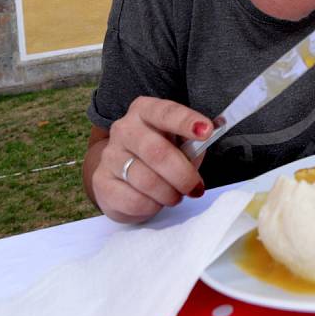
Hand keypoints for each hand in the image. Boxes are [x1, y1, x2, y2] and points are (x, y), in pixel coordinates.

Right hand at [91, 97, 212, 223]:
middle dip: (182, 174)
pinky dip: (152, 206)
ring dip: (169, 193)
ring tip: (176, 195)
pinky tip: (155, 202)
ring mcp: (110, 154)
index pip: (166, 112)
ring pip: (146, 180)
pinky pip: (133, 200)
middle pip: (157, 152)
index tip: (207, 131)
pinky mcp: (101, 182)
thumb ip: (193, 141)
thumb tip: (213, 132)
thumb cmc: (160, 152)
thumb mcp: (178, 142)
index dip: (186, 121)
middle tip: (195, 188)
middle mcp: (124, 128)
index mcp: (145, 110)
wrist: (122, 172)